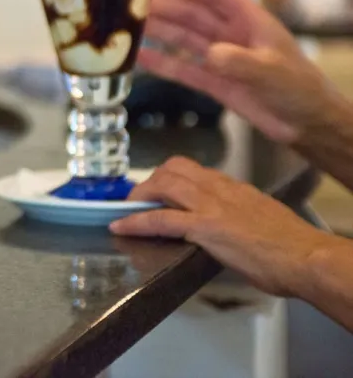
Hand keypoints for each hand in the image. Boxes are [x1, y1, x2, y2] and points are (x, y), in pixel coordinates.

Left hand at [110, 157, 335, 296]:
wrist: (307, 257)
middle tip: (137, 199)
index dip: (168, 176)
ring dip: (139, 196)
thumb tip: (225, 222)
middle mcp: (219, 189)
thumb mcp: (260, 217)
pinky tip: (120, 227)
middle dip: (149, 182)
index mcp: (232, 187)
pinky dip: (136, 221)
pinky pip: (161, 219)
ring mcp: (210, 206)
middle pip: (172, 169)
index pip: (192, 170)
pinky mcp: (205, 227)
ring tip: (126, 209)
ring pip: (163, 185)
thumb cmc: (290, 245)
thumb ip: (238, 213)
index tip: (156, 188)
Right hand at [139, 0, 347, 144]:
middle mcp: (231, 35)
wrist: (306, 124)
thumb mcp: (272, 73)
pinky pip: (182, 69)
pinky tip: (140, 58)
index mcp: (251, 21)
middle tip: (135, 4)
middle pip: (194, 14)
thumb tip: (211, 54)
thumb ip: (242, 63)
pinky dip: (162, 63)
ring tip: (129, 26)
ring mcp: (220, 58)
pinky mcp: (213, 81)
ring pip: (184, 38)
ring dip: (159, 31)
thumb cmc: (298, 90)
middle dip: (166, 7)